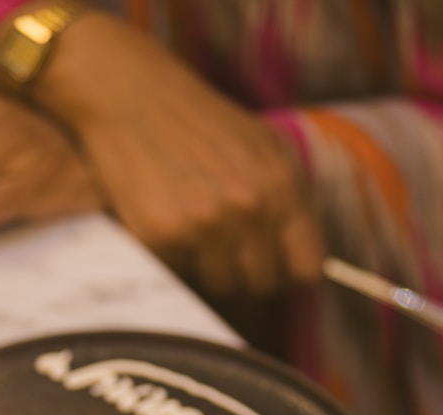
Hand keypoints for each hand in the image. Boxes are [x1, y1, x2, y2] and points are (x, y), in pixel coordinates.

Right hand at [30, 13, 323, 300]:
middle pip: (261, 287)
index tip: (278, 273)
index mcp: (279, 188)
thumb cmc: (205, 124)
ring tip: (199, 238)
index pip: (306, 270)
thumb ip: (293, 202)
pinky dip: (176, 259)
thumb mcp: (267, 148)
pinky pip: (180, 274)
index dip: (292, 277)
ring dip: (211, 271)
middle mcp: (244, 210)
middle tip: (233, 260)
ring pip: (219, 287)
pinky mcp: (159, 238)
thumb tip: (309, 263)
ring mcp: (200, 227)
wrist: (133, 98)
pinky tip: (169, 224)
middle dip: (249, 279)